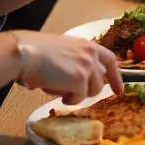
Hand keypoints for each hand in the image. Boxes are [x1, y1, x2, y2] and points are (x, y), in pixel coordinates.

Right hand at [9, 31, 123, 104]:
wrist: (26, 53)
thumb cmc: (36, 51)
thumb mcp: (64, 50)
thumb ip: (76, 61)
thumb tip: (78, 80)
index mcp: (87, 45)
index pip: (111, 60)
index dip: (115, 77)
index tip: (118, 90)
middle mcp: (91, 54)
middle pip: (100, 81)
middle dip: (88, 90)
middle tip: (71, 92)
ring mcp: (88, 67)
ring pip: (92, 91)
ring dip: (77, 95)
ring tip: (59, 89)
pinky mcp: (81, 80)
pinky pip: (79, 97)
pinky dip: (68, 99)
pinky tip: (55, 91)